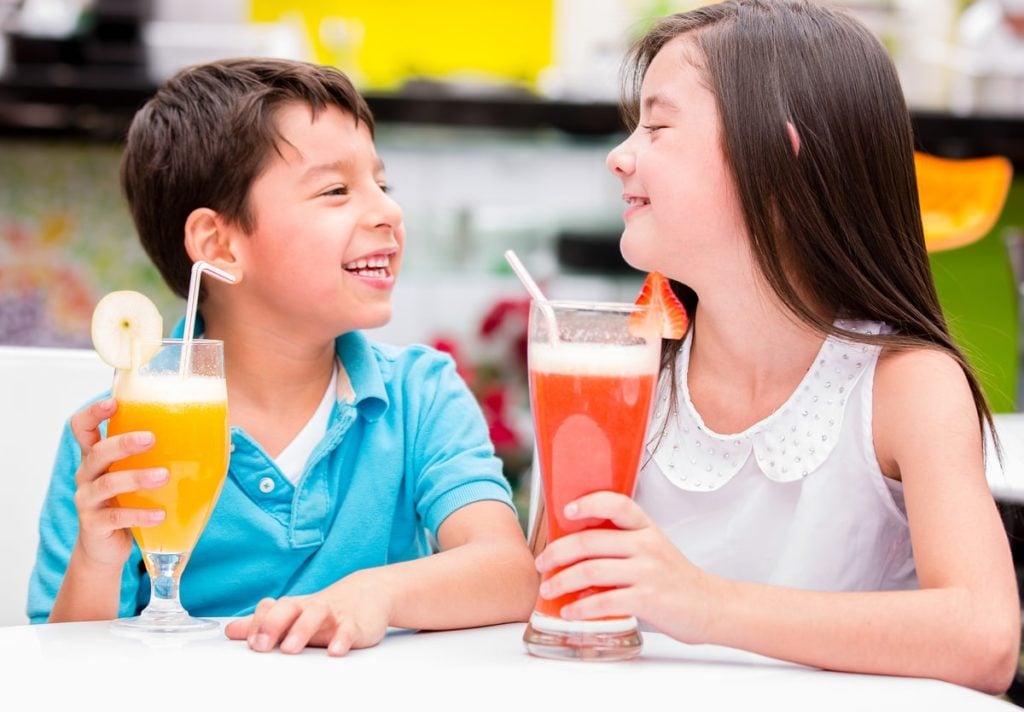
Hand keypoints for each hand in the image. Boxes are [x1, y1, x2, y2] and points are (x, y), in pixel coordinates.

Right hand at [70, 398, 167, 568]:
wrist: (106, 546)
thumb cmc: (127, 500)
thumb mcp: (135, 473)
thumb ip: (157, 455)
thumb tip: (215, 436)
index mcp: (96, 456)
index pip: (82, 427)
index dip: (93, 413)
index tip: (114, 403)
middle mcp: (88, 474)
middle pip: (97, 451)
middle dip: (124, 443)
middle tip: (151, 438)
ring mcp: (88, 500)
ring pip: (108, 483)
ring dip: (137, 478)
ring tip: (163, 476)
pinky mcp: (94, 524)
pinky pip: (117, 517)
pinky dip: (140, 514)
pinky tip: (160, 514)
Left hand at [224, 573, 389, 655]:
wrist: (368, 592)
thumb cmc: (325, 609)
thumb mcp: (294, 614)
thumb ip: (263, 623)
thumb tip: (231, 631)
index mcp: (293, 607)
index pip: (270, 608)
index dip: (257, 624)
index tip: (250, 642)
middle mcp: (310, 608)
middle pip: (289, 608)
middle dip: (273, 625)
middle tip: (261, 645)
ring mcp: (333, 614)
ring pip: (317, 615)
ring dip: (302, 630)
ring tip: (291, 649)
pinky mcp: (355, 624)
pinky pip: (348, 629)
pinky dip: (342, 639)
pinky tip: (335, 650)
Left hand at [534, 491, 715, 642]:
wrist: (711, 607)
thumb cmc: (676, 579)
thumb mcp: (653, 549)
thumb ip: (622, 544)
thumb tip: (575, 548)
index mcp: (646, 528)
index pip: (616, 503)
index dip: (588, 503)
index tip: (566, 511)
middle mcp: (646, 545)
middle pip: (590, 541)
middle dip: (557, 553)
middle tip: (542, 563)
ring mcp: (647, 572)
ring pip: (591, 570)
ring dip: (562, 581)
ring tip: (548, 589)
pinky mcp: (647, 599)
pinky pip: (604, 601)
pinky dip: (581, 608)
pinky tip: (570, 611)